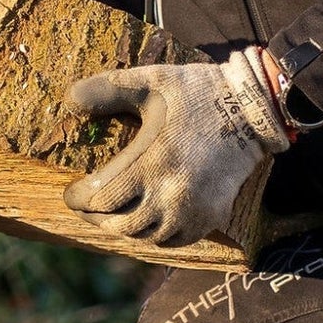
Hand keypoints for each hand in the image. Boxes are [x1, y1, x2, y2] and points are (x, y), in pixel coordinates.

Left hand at [63, 48, 289, 247]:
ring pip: (146, 237)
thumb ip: (108, 89)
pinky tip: (147, 222)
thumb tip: (69, 100)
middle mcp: (172, 193)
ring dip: (124, 229)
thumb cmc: (197, 93)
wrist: (252, 109)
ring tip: (113, 215)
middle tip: (86, 208)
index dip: (79, 199)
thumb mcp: (152, 81)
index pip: (101, 198)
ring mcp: (193, 209)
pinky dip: (155, 236)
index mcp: (152, 161)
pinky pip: (174, 240)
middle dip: (96, 218)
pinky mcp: (211, 216)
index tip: (71, 193)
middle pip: (120, 224)